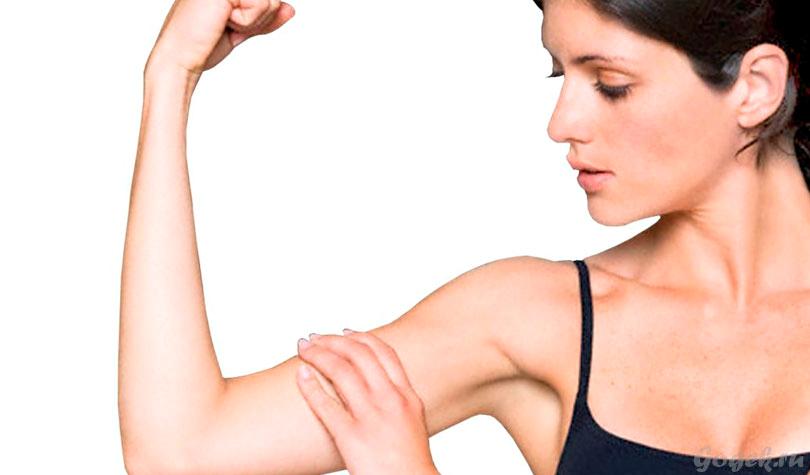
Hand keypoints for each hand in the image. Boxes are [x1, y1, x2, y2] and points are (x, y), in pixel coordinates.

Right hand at [146, 0, 295, 77]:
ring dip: (252, 21)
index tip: (231, 24)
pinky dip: (247, 22)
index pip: (267, 0)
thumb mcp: (243, 30)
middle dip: (259, 19)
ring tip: (224, 23)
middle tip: (228, 26)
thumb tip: (290, 9)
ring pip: (270, 1)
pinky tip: (223, 21)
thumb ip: (264, 18)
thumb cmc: (203, 46)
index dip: (261, 16)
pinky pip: (261, 4)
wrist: (181, 58)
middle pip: (273, 0)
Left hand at [295, 330, 439, 474]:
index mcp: (406, 396)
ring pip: (341, 372)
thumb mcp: (412, 421)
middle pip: (359, 355)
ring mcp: (371, 418)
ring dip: (319, 355)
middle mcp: (390, 401)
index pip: (384, 352)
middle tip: (315, 338)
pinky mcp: (352, 437)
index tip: (344, 332)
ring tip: (304, 349)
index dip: (361, 337)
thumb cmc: (409, 462)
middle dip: (333, 341)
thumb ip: (397, 400)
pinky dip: (310, 386)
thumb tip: (376, 384)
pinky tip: (301, 376)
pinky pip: (326, 405)